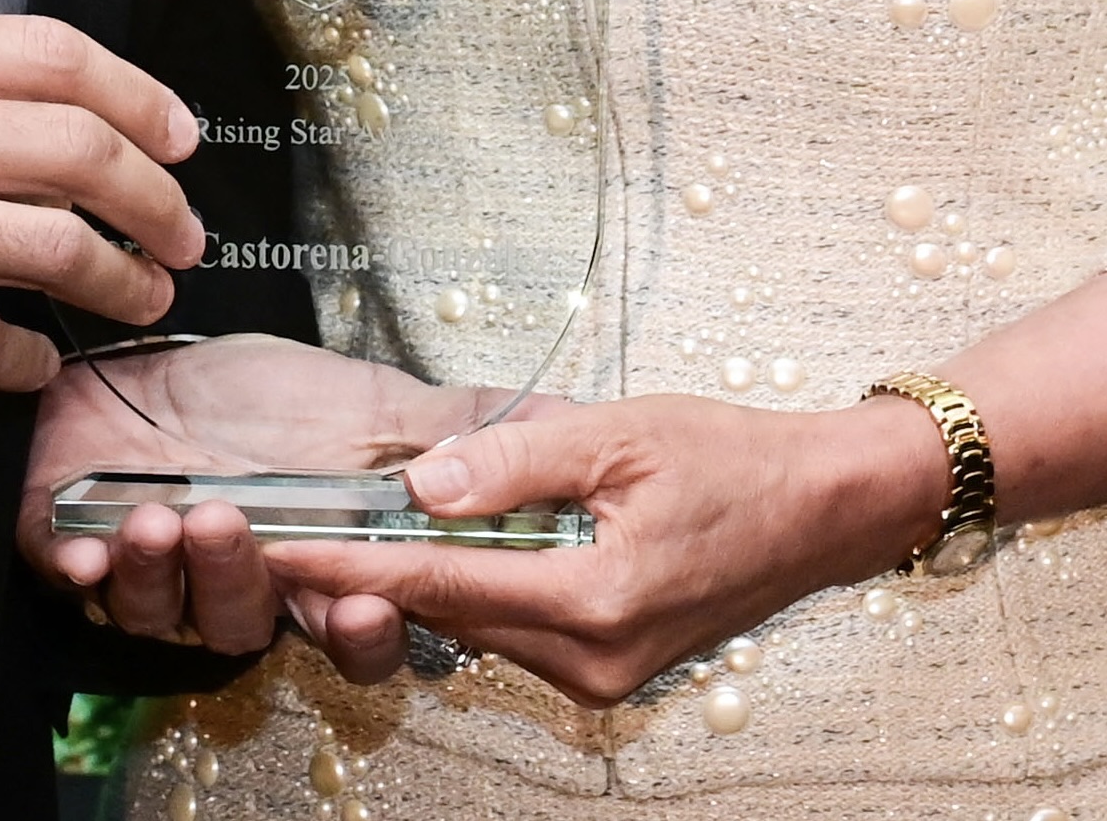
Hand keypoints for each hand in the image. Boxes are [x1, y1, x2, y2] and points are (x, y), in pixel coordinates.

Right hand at [0, 14, 203, 400]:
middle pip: (80, 147)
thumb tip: (42, 112)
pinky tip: (37, 362)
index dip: (141, 95)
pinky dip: (31, 359)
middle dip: (156, 196)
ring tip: (142, 294)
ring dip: (121, 279)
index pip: (56, 55)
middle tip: (183, 230)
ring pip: (56, 246)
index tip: (178, 135)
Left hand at [17, 337, 465, 659]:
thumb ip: (452, 435)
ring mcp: (166, 579)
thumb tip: (555, 430)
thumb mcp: (366, 402)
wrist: (139, 356)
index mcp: (319, 564)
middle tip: (249, 536)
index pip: (357, 629)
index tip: (365, 604)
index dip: (363, 629)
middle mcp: (247, 585)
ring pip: (177, 616)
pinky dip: (91, 573)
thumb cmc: (251, 388)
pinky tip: (92, 551)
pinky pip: (87, 591)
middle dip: (252, 589)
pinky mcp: (81, 556)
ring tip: (174, 516)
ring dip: (176, 573)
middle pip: (260, 633)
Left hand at [264, 393, 943, 705]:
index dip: (352, 564)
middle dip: (371, 574)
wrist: (821, 508)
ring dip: (423, 579)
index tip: (284, 546)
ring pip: (477, 625)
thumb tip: (423, 484)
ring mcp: (601, 673)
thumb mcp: (617, 433)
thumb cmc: (733, 460)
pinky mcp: (608, 667)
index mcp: (592, 601)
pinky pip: (515, 628)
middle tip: (295, 528)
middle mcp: (590, 659)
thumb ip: (513, 462)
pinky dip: (475, 587)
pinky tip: (451, 542)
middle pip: (447, 615)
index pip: (440, 584)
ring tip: (358, 526)